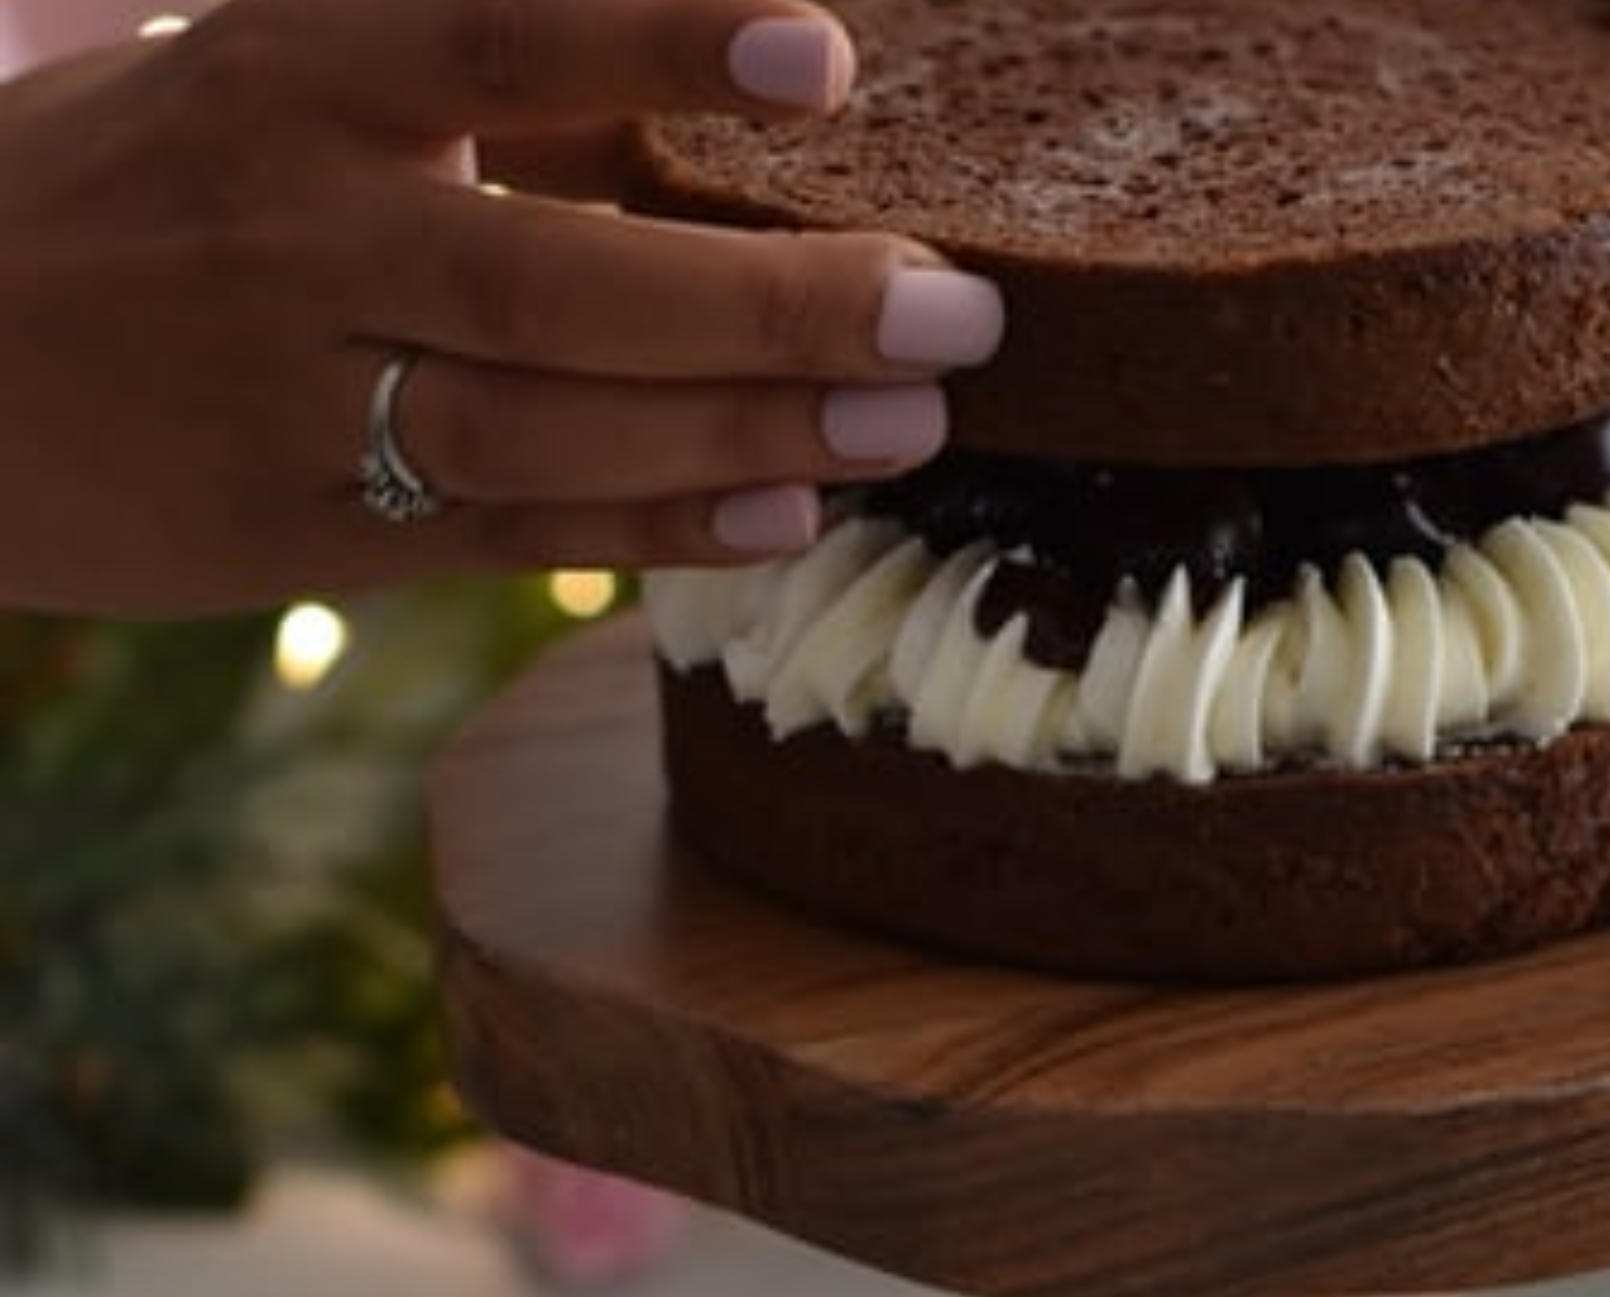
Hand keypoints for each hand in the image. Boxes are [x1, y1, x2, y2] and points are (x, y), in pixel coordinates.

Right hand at [0, 0, 1003, 615]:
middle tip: (958, 313)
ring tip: (912, 427)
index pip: (488, 39)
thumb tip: (704, 88)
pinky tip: (785, 518)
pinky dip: (651, 531)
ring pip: (543, 427)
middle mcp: (291, 239)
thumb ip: (462, 85)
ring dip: (742, 433)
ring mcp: (288, 403)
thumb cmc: (144, 195)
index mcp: (281, 81)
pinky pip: (503, 533)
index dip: (658, 41)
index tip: (830, 58)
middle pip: (557, 280)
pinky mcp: (298, 536)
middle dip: (774, 305)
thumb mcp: (265, 85)